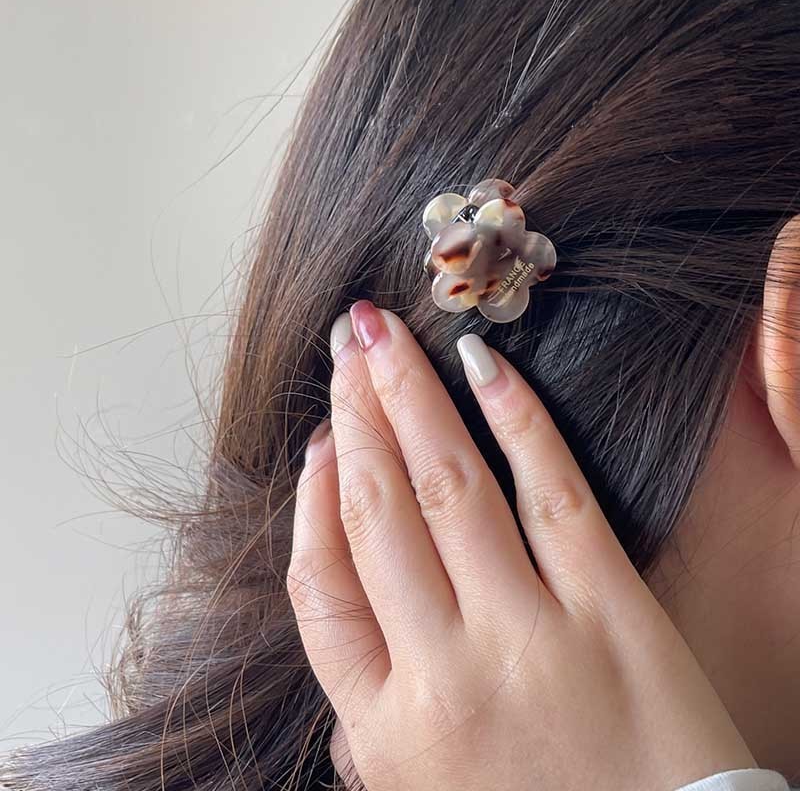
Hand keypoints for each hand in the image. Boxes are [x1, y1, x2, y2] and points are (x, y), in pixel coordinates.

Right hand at [288, 300, 753, 790]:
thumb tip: (341, 595)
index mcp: (385, 725)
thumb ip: (368, 706)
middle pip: (377, 511)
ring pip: (447, 487)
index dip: (311, 496)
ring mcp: (529, 637)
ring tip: (386, 339)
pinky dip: (514, 419)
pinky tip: (483, 368)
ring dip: (409, 398)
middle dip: (353, 413)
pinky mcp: (611, 613)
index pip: (319, 584)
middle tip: (346, 348)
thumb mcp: (416, 787)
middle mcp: (444, 674)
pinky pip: (551, 492)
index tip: (319, 440)